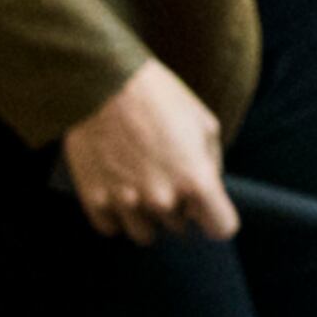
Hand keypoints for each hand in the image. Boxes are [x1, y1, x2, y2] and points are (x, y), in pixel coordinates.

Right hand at [60, 58, 237, 242]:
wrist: (104, 83)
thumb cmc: (160, 98)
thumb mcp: (204, 124)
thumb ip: (211, 165)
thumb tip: (209, 191)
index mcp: (196, 180)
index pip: (221, 228)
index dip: (217, 217)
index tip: (208, 207)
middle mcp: (163, 199)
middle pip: (180, 227)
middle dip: (178, 206)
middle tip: (164, 173)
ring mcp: (126, 203)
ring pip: (145, 234)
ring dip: (146, 216)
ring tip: (140, 183)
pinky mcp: (94, 201)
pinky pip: (111, 228)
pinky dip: (115, 214)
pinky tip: (116, 188)